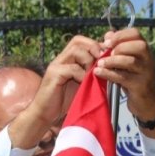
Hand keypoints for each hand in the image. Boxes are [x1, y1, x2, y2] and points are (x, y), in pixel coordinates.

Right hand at [9, 35, 101, 149]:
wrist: (45, 115)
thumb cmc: (63, 102)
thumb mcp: (82, 85)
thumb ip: (92, 74)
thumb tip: (109, 67)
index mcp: (68, 60)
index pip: (82, 42)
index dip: (96, 45)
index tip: (107, 55)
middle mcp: (61, 59)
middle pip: (78, 41)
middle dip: (93, 48)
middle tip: (102, 62)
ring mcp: (56, 65)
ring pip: (75, 50)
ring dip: (88, 61)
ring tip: (92, 74)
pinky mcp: (54, 74)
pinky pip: (72, 68)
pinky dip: (82, 75)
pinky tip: (84, 84)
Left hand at [95, 28, 154, 129]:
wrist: (146, 104)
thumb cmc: (133, 80)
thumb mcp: (127, 63)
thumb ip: (118, 48)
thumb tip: (108, 34)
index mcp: (145, 51)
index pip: (136, 34)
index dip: (120, 35)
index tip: (107, 41)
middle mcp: (149, 59)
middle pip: (139, 45)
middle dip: (119, 46)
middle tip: (105, 52)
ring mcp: (146, 73)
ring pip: (131, 61)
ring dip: (112, 61)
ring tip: (99, 63)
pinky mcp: (140, 86)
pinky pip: (123, 77)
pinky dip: (109, 74)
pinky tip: (98, 73)